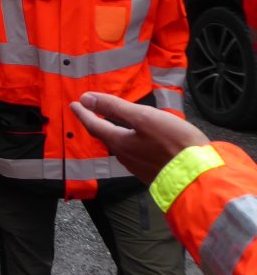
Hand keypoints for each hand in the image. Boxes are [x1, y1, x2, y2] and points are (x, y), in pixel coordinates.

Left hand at [69, 92, 207, 184]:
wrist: (199, 175)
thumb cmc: (172, 142)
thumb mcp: (143, 117)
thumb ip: (114, 108)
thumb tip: (86, 99)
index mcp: (119, 142)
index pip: (95, 126)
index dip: (83, 114)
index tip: (74, 104)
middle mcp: (124, 157)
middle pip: (106, 137)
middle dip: (96, 124)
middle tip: (89, 114)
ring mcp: (138, 167)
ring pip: (119, 146)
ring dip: (111, 133)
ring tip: (109, 124)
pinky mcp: (153, 172)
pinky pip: (134, 153)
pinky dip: (127, 142)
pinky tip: (135, 141)